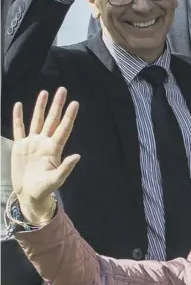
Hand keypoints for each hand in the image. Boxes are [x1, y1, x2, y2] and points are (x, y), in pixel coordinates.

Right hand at [12, 88, 79, 222]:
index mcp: (54, 149)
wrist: (29, 194)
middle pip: (52, 120)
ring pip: (37, 120)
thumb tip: (77, 156)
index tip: (75, 103)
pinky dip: (19, 117)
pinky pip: (19, 129)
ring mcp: (32, 143)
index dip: (69, 116)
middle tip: (62, 90)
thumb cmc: (45, 189)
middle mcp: (44, 142)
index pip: (63, 129)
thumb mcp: (56, 180)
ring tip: (45, 93)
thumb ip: (66, 168)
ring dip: (40, 107)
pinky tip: (19, 106)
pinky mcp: (20, 147)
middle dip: (57, 105)